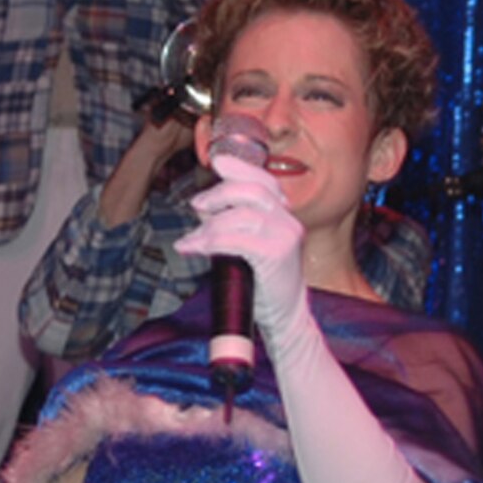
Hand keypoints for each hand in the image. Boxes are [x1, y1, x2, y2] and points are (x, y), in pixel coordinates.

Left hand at [178, 152, 307, 337]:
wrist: (286, 320)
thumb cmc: (266, 287)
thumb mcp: (255, 249)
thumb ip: (239, 225)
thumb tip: (205, 208)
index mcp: (286, 217)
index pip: (265, 182)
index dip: (241, 168)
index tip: (218, 163)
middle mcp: (290, 222)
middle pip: (252, 191)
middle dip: (219, 195)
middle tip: (197, 205)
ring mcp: (285, 237)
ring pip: (240, 215)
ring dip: (208, 226)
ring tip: (192, 240)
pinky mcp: (275, 254)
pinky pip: (235, 239)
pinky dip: (210, 241)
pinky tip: (194, 247)